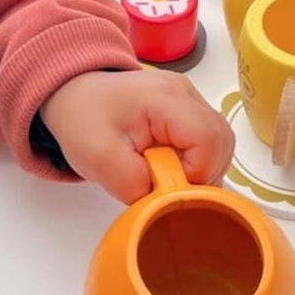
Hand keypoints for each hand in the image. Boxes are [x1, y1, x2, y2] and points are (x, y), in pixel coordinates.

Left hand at [39, 69, 234, 203]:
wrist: (73, 94)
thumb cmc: (83, 119)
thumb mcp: (98, 158)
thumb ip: (135, 185)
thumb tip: (166, 201)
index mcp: (166, 98)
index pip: (208, 141)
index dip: (196, 174)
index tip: (165, 185)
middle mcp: (186, 92)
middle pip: (221, 142)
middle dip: (201, 174)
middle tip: (167, 184)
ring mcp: (190, 99)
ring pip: (220, 144)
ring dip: (200, 169)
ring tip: (165, 174)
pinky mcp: (188, 109)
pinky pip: (208, 141)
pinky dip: (195, 161)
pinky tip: (169, 165)